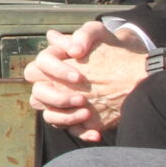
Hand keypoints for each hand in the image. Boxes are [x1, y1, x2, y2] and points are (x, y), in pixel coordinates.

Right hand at [22, 22, 151, 141]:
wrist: (128, 67)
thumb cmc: (108, 47)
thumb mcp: (99, 33)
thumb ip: (84, 34)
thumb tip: (74, 50)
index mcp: (51, 62)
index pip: (39, 66)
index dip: (56, 72)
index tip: (79, 77)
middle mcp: (51, 83)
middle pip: (38, 94)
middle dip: (56, 98)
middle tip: (81, 99)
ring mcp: (62, 103)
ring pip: (49, 115)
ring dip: (66, 117)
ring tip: (87, 113)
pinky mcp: (75, 117)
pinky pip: (71, 130)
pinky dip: (82, 133)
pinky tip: (97, 133)